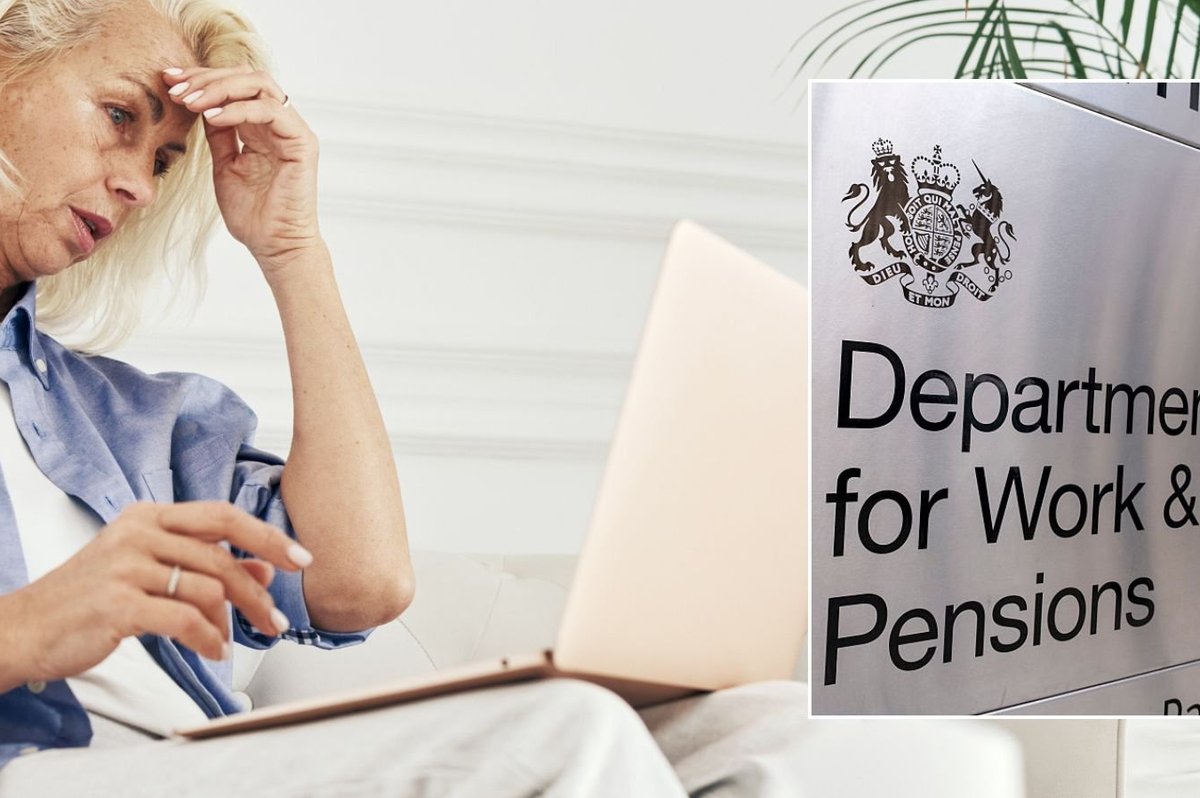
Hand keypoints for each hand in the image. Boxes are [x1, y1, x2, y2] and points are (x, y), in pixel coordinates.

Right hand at [0, 502, 309, 688]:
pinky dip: (207, 639)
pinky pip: (184, 620)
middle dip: (258, 592)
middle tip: (277, 620)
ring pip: (207, 589)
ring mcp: (126, 566)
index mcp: (149, 516)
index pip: (222, 516)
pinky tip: (213, 651)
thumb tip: (263, 569)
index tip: (300, 557)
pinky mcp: (117, 603)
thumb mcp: (149, 570)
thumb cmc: (91, 597)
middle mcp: (138, 533)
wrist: (26, 627)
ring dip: (231, 623)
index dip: (266, 536)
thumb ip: (204, 565)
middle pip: (222, 556)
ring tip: (231, 642)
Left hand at [161, 65, 321, 274]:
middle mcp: (280, 124)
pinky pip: (270, 110)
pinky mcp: (302, 142)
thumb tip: (199, 104)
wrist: (274, 245)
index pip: (234, 86)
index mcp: (262, 128)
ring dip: (219, 88)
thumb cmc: (253, 214)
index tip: (168, 81)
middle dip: (207, 78)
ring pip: (259, 85)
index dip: (201, 79)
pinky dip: (238, 109)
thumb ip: (218, 134)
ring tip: (190, 102)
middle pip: (246, 77)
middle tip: (176, 89)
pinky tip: (211, 117)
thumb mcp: (224, 164)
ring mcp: (292, 131)